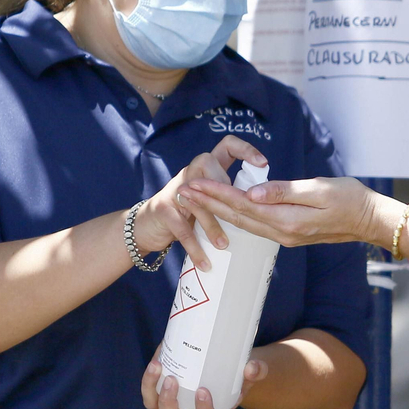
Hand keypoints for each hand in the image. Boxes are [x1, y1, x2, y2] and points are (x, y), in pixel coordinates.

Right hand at [131, 136, 268, 270]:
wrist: (144, 227)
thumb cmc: (184, 213)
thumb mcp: (206, 199)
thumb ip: (229, 195)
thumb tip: (263, 204)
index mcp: (205, 168)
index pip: (227, 146)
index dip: (245, 150)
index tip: (263, 164)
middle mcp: (190, 173)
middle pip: (211, 169)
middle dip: (224, 191)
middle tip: (238, 215)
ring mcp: (175, 190)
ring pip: (199, 201)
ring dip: (212, 225)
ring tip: (223, 245)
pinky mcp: (163, 210)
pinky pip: (183, 229)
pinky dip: (195, 248)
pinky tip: (205, 263)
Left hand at [141, 344, 269, 408]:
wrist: (222, 369)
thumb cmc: (236, 377)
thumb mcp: (248, 375)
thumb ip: (255, 371)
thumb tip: (253, 367)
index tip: (203, 391)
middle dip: (169, 402)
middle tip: (173, 380)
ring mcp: (174, 404)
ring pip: (155, 406)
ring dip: (151, 388)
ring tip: (157, 366)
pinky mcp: (162, 391)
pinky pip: (150, 389)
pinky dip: (149, 376)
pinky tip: (157, 358)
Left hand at [178, 175, 387, 248]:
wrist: (369, 220)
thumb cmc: (350, 198)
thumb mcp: (319, 189)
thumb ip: (284, 191)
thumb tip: (253, 192)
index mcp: (287, 220)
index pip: (243, 206)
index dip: (216, 194)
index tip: (194, 183)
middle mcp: (282, 232)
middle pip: (237, 217)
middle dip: (208, 203)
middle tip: (183, 190)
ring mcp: (285, 235)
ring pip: (243, 223)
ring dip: (218, 210)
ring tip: (196, 199)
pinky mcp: (290, 233)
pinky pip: (255, 226)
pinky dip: (236, 216)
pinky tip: (225, 210)